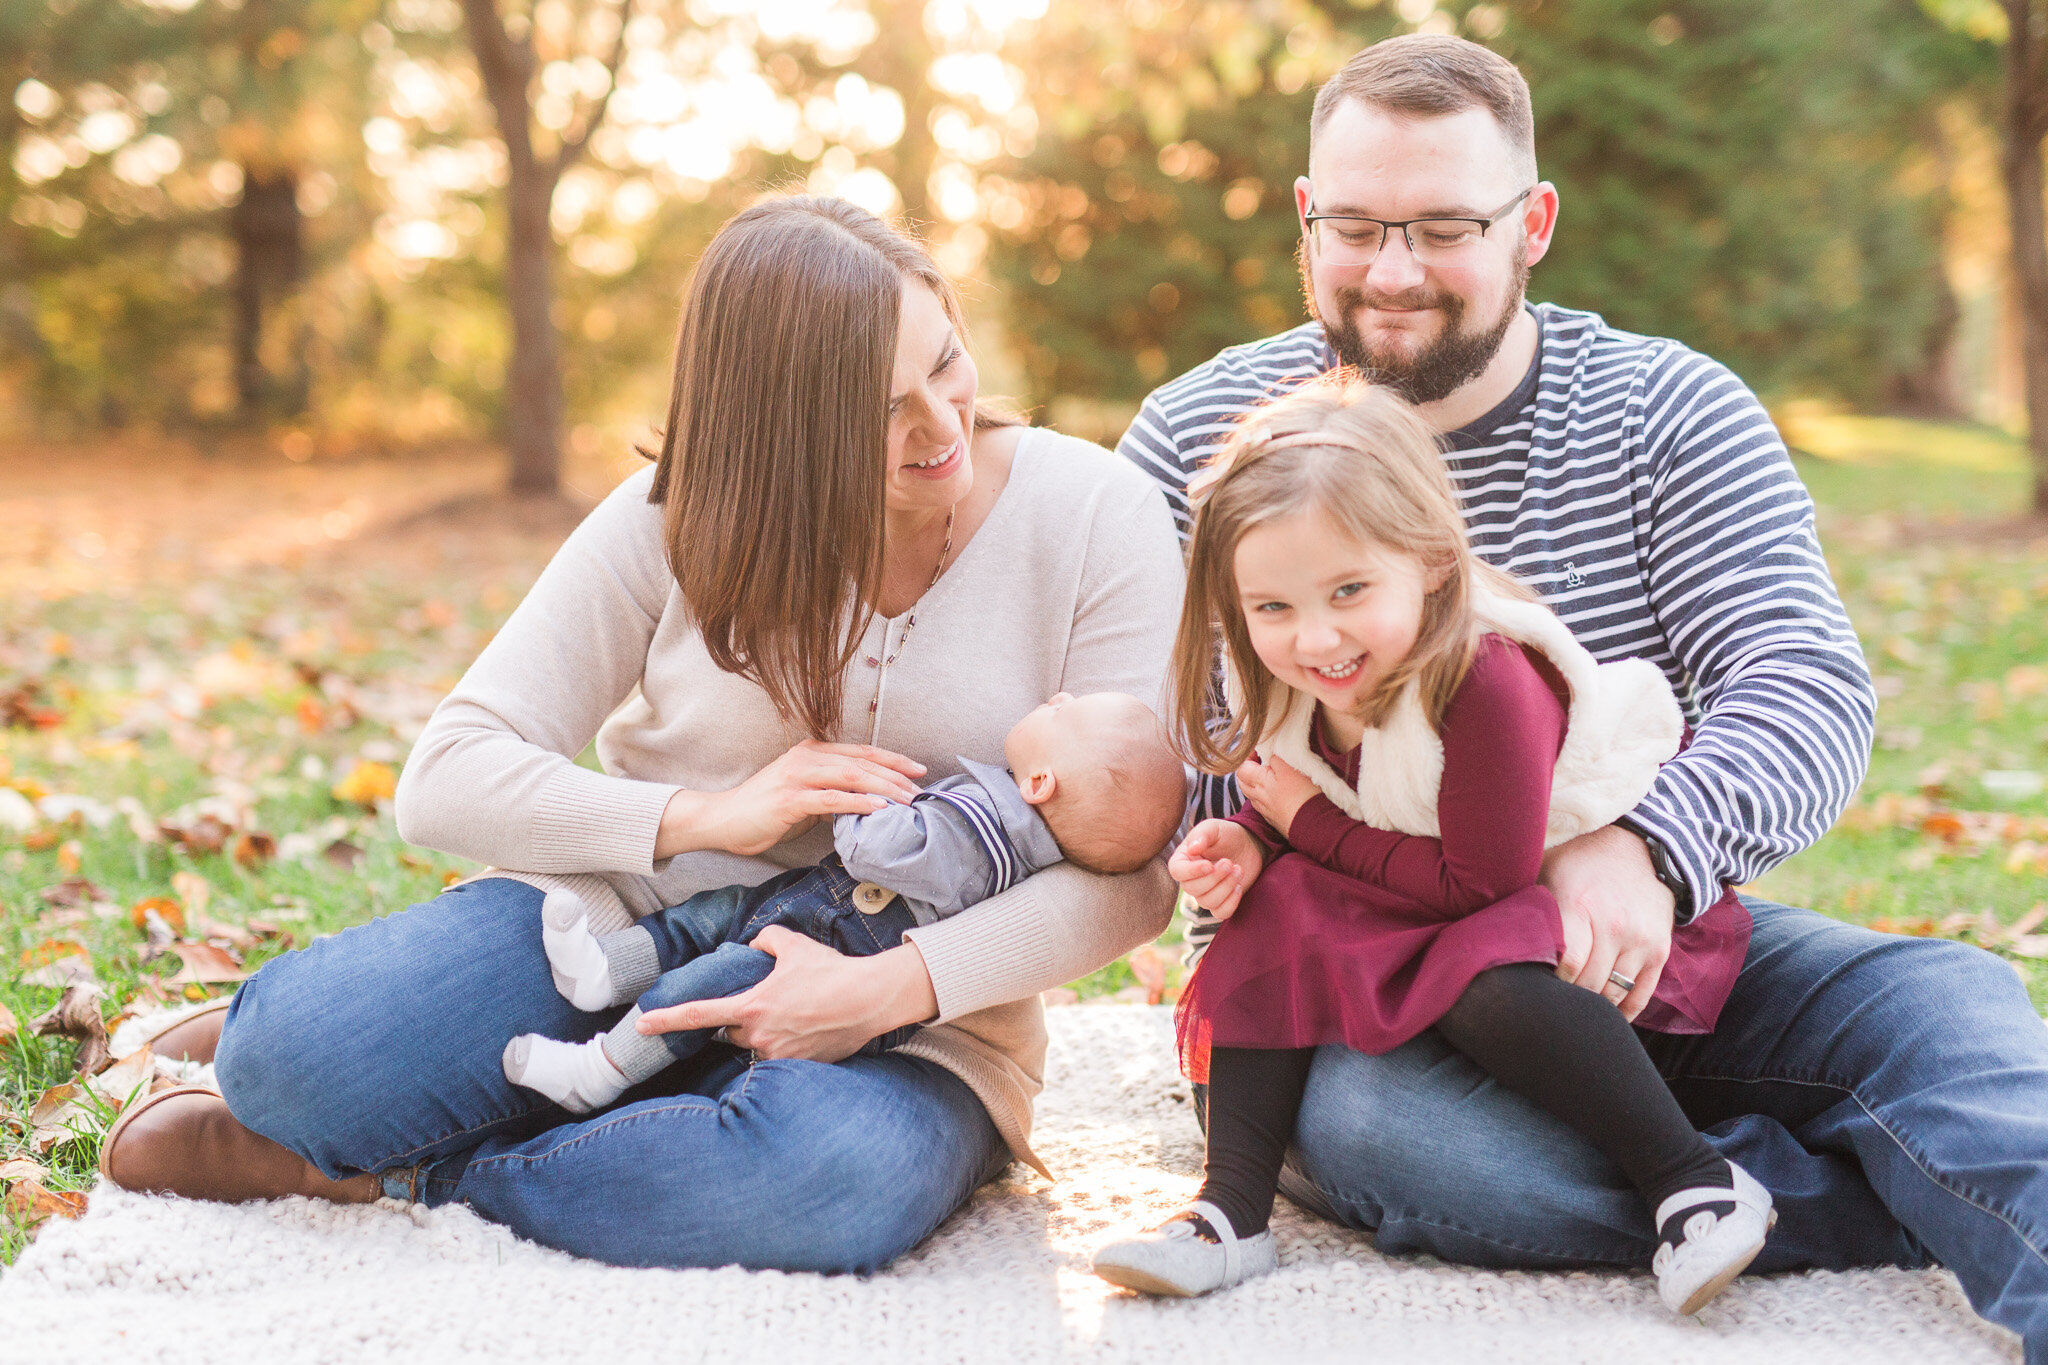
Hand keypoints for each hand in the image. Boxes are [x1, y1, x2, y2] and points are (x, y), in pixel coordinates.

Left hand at [634, 926, 937, 1061]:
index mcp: (751, 1005)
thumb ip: (763, 941)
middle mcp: (760, 1035)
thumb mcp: (792, 944)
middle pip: (732, 1032)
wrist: (869, 999)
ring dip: (768, 1032)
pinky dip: (790, 1042)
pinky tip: (810, 1028)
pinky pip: (781, 1057)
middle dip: (744, 1018)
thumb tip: (754, 948)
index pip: (699, 1015)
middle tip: (773, 1002)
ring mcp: (779, 1055)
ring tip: (798, 1014)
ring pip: (757, 1045)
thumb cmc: (831, 971)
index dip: (666, 1020)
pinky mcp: (799, 1067)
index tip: (642, 1026)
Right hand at [658, 740, 924, 858]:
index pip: (861, 752)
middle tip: (921, 790)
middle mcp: (807, 757)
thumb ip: (831, 791)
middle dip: (896, 775)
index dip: (893, 759)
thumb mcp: (804, 794)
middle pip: (862, 762)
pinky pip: (831, 799)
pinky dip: (858, 802)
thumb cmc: (763, 810)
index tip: (918, 770)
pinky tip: (879, 809)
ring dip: (884, 788)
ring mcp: (797, 776)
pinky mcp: (790, 799)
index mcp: (812, 752)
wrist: (722, 819)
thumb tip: (866, 802)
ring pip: (852, 776)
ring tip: (908, 800)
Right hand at [1168, 819, 1265, 919]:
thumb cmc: (1226, 835)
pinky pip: (1220, 913)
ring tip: (1238, 869)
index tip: (1209, 865)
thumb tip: (1192, 849)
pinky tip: (1239, 886)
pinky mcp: (1221, 902)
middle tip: (1229, 863)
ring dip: (1226, 887)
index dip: (1192, 872)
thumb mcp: (1214, 828)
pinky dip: (1231, 902)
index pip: (1177, 872)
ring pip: (1207, 902)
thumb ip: (1202, 834)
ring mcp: (1205, 893)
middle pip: (1192, 889)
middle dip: (1214, 878)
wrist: (1247, 845)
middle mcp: (1190, 879)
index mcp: (1183, 860)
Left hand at [1236, 755, 1317, 838]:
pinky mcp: (1275, 820)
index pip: (1241, 767)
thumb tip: (1267, 752)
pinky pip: (1263, 806)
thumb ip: (1274, 756)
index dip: (1248, 757)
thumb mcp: (1290, 766)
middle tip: (1262, 763)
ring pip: (1252, 795)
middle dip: (1248, 771)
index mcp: (1259, 782)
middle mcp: (1258, 798)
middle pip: (1243, 782)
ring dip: (1256, 785)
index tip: (1261, 752)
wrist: (1315, 824)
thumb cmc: (1304, 793)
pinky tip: (1278, 794)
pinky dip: (1265, 798)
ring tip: (1271, 777)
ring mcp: (1266, 811)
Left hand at [1540, 823, 1674, 1020]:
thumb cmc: (1581, 862)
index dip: (1551, 982)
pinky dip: (1623, 1011)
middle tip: (1552, 1002)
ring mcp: (1641, 940)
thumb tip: (1494, 935)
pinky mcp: (1660, 951)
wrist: (1640, 849)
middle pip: (1588, 983)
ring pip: (1613, 993)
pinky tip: (1605, 1016)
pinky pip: (1641, 994)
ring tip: (1574, 1007)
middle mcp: (1614, 926)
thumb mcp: (1548, 870)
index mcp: (1580, 906)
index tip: (1538, 985)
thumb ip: (1529, 904)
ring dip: (1593, 1005)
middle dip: (1568, 996)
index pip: (1566, 964)